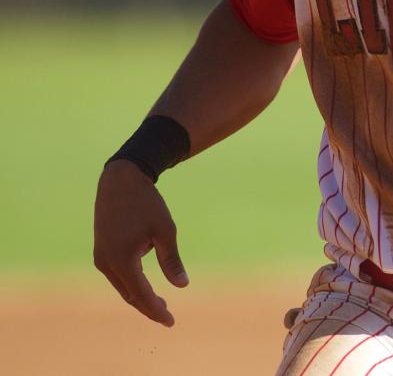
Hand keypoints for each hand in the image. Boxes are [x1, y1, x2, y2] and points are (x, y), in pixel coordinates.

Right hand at [93, 160, 188, 325]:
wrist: (120, 180)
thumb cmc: (147, 203)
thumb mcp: (165, 230)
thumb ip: (171, 260)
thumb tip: (182, 286)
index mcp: (122, 261)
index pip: (142, 295)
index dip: (157, 310)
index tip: (171, 322)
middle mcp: (107, 264)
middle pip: (130, 295)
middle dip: (149, 307)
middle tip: (168, 316)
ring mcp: (101, 258)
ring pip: (122, 286)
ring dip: (140, 296)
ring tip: (161, 303)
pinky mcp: (101, 252)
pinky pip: (118, 276)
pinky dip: (131, 284)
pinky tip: (145, 285)